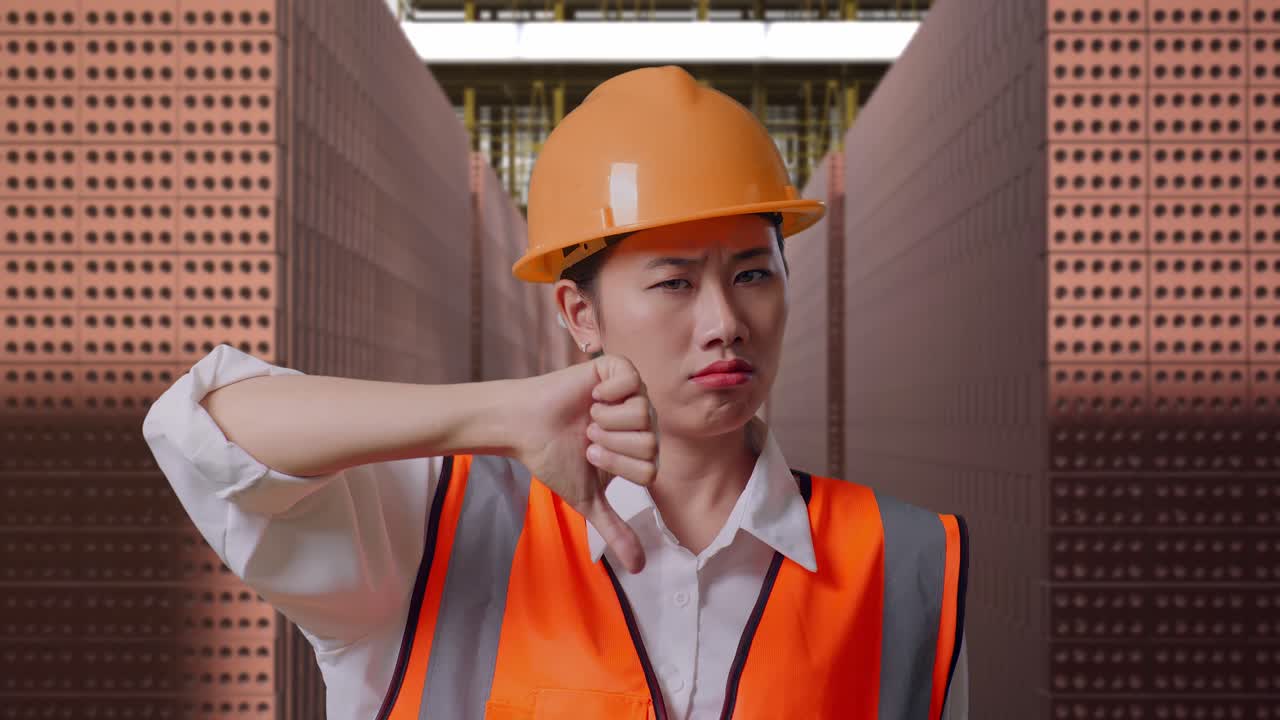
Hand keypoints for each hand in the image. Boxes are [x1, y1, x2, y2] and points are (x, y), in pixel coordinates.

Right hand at [512, 354, 658, 573]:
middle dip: (611, 444)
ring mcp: (632, 393)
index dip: (617, 466)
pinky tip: (592, 396)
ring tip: (588, 417)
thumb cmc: (554, 458)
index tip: (590, 455)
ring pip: (643, 413)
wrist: (525, 426)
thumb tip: (638, 568)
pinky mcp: (617, 369)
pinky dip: (608, 392)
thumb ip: (615, 529)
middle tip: (587, 436)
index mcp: (639, 449)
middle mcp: (641, 421)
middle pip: (650, 442)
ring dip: (607, 420)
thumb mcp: (587, 498)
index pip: (650, 469)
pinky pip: (631, 381)